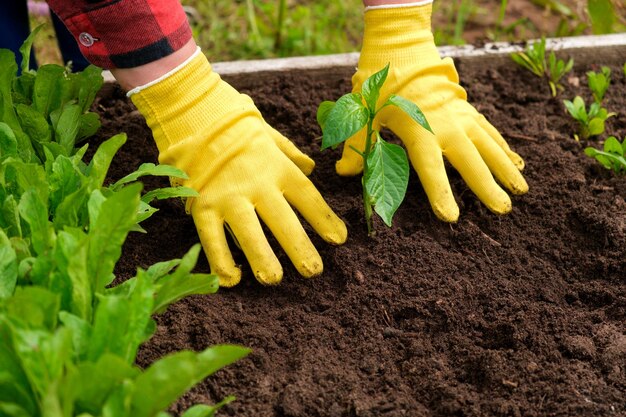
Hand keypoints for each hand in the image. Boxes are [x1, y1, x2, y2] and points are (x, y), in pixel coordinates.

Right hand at [130, 49, 346, 285]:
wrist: (193, 111)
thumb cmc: (235, 126)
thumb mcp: (269, 135)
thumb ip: (290, 154)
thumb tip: (310, 168)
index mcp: (277, 166)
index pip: (307, 197)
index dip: (324, 220)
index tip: (339, 239)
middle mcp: (256, 183)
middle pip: (283, 221)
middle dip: (299, 247)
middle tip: (314, 271)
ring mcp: (228, 196)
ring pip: (248, 234)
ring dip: (262, 259)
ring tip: (274, 279)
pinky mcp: (202, 205)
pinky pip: (212, 239)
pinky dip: (220, 261)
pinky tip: (232, 280)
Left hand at [337, 3, 527, 220]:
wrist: (403, 49)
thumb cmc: (380, 84)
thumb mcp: (362, 113)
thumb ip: (358, 143)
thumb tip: (343, 173)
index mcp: (417, 130)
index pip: (430, 167)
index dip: (440, 192)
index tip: (451, 216)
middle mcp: (444, 124)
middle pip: (470, 159)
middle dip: (487, 185)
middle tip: (503, 209)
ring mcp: (460, 115)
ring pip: (488, 145)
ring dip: (505, 167)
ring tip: (521, 190)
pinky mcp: (467, 108)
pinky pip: (489, 131)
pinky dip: (503, 147)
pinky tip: (516, 163)